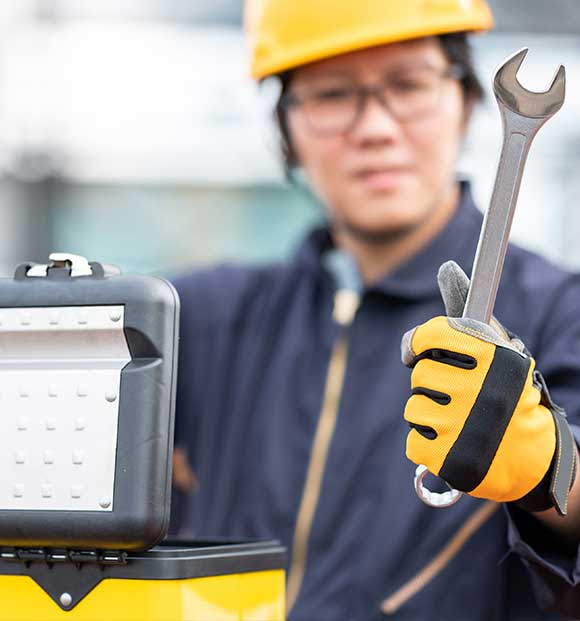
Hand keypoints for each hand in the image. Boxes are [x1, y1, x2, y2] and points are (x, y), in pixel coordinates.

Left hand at [401, 261, 576, 513]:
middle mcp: (478, 389)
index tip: (419, 352)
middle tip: (460, 395)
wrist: (531, 453)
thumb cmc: (506, 390)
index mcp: (491, 356)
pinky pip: (413, 442)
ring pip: (413, 408)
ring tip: (458, 420)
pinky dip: (426, 444)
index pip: (429, 335)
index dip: (419, 344)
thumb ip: (465, 309)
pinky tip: (452, 442)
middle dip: (433, 383)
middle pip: (420, 375)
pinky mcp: (451, 460)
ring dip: (428, 414)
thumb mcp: (496, 346)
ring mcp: (464, 427)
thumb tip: (448, 266)